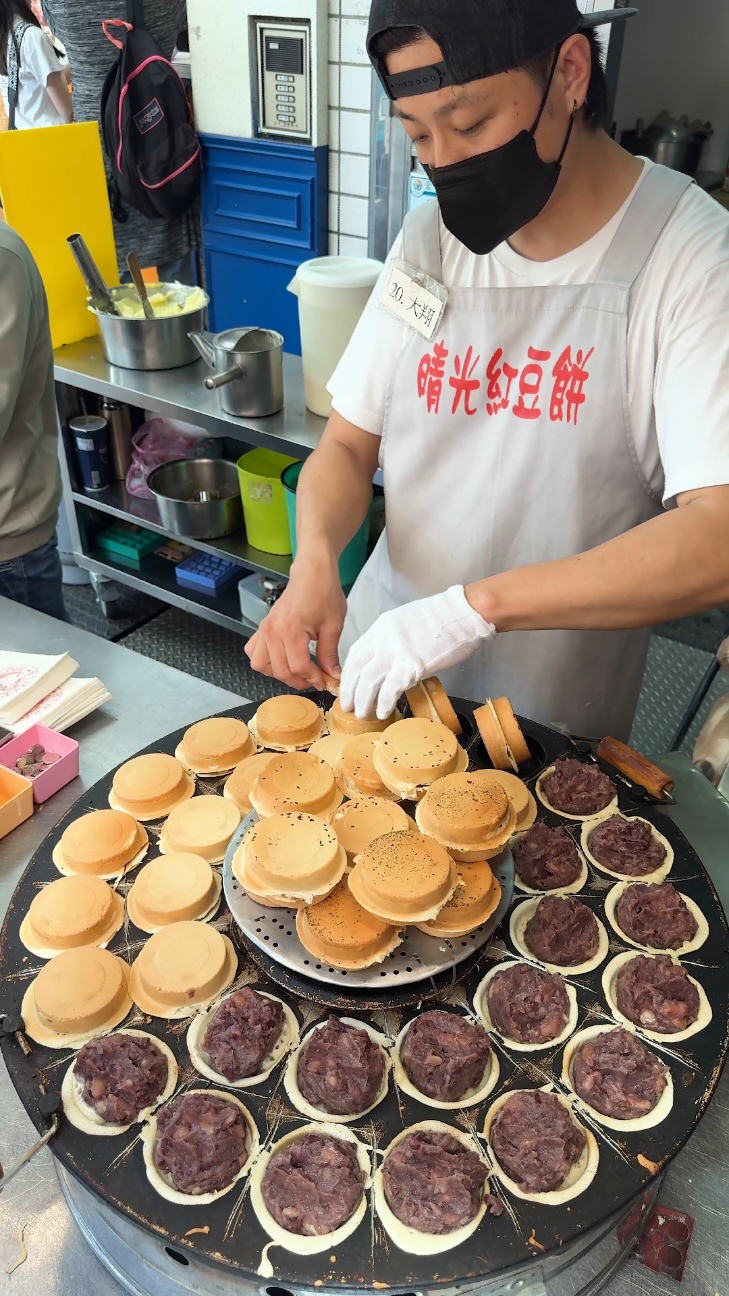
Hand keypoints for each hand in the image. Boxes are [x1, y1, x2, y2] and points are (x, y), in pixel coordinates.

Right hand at [245, 553, 346, 691]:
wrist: (312, 572)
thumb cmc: (324, 593)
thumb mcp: (333, 626)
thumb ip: (330, 655)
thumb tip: (333, 677)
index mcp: (290, 629)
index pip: (298, 666)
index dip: (313, 678)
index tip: (324, 681)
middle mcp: (272, 631)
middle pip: (279, 670)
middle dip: (299, 680)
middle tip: (315, 679)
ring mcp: (264, 629)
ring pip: (261, 665)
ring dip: (279, 673)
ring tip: (297, 671)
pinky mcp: (262, 627)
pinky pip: (253, 651)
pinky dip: (265, 661)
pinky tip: (282, 659)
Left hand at [339, 585, 496, 718]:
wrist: (463, 613)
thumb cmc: (442, 616)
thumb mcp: (406, 621)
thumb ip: (393, 639)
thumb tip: (389, 659)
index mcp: (381, 627)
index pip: (355, 652)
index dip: (349, 672)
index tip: (347, 686)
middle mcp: (383, 639)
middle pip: (356, 668)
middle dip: (349, 690)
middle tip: (346, 706)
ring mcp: (396, 651)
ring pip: (369, 680)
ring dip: (362, 700)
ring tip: (361, 713)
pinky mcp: (412, 665)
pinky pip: (391, 688)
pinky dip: (384, 702)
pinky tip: (383, 712)